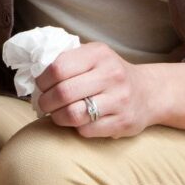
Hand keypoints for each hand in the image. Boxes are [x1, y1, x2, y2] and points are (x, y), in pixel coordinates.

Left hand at [34, 42, 156, 137]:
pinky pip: (87, 130)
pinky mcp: (123, 122)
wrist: (149, 92)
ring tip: (56, 114)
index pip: (58, 68)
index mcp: (99, 54)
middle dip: (46, 102)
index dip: (42, 81)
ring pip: (74, 114)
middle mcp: (111, 75)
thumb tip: (36, 73)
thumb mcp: (94, 56)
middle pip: (63, 93)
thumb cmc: (111, 73)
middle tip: (43, 104)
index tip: (40, 86)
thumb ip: (69, 60)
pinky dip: (76, 127)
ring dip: (57, 117)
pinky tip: (77, 121)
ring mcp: (119, 100)